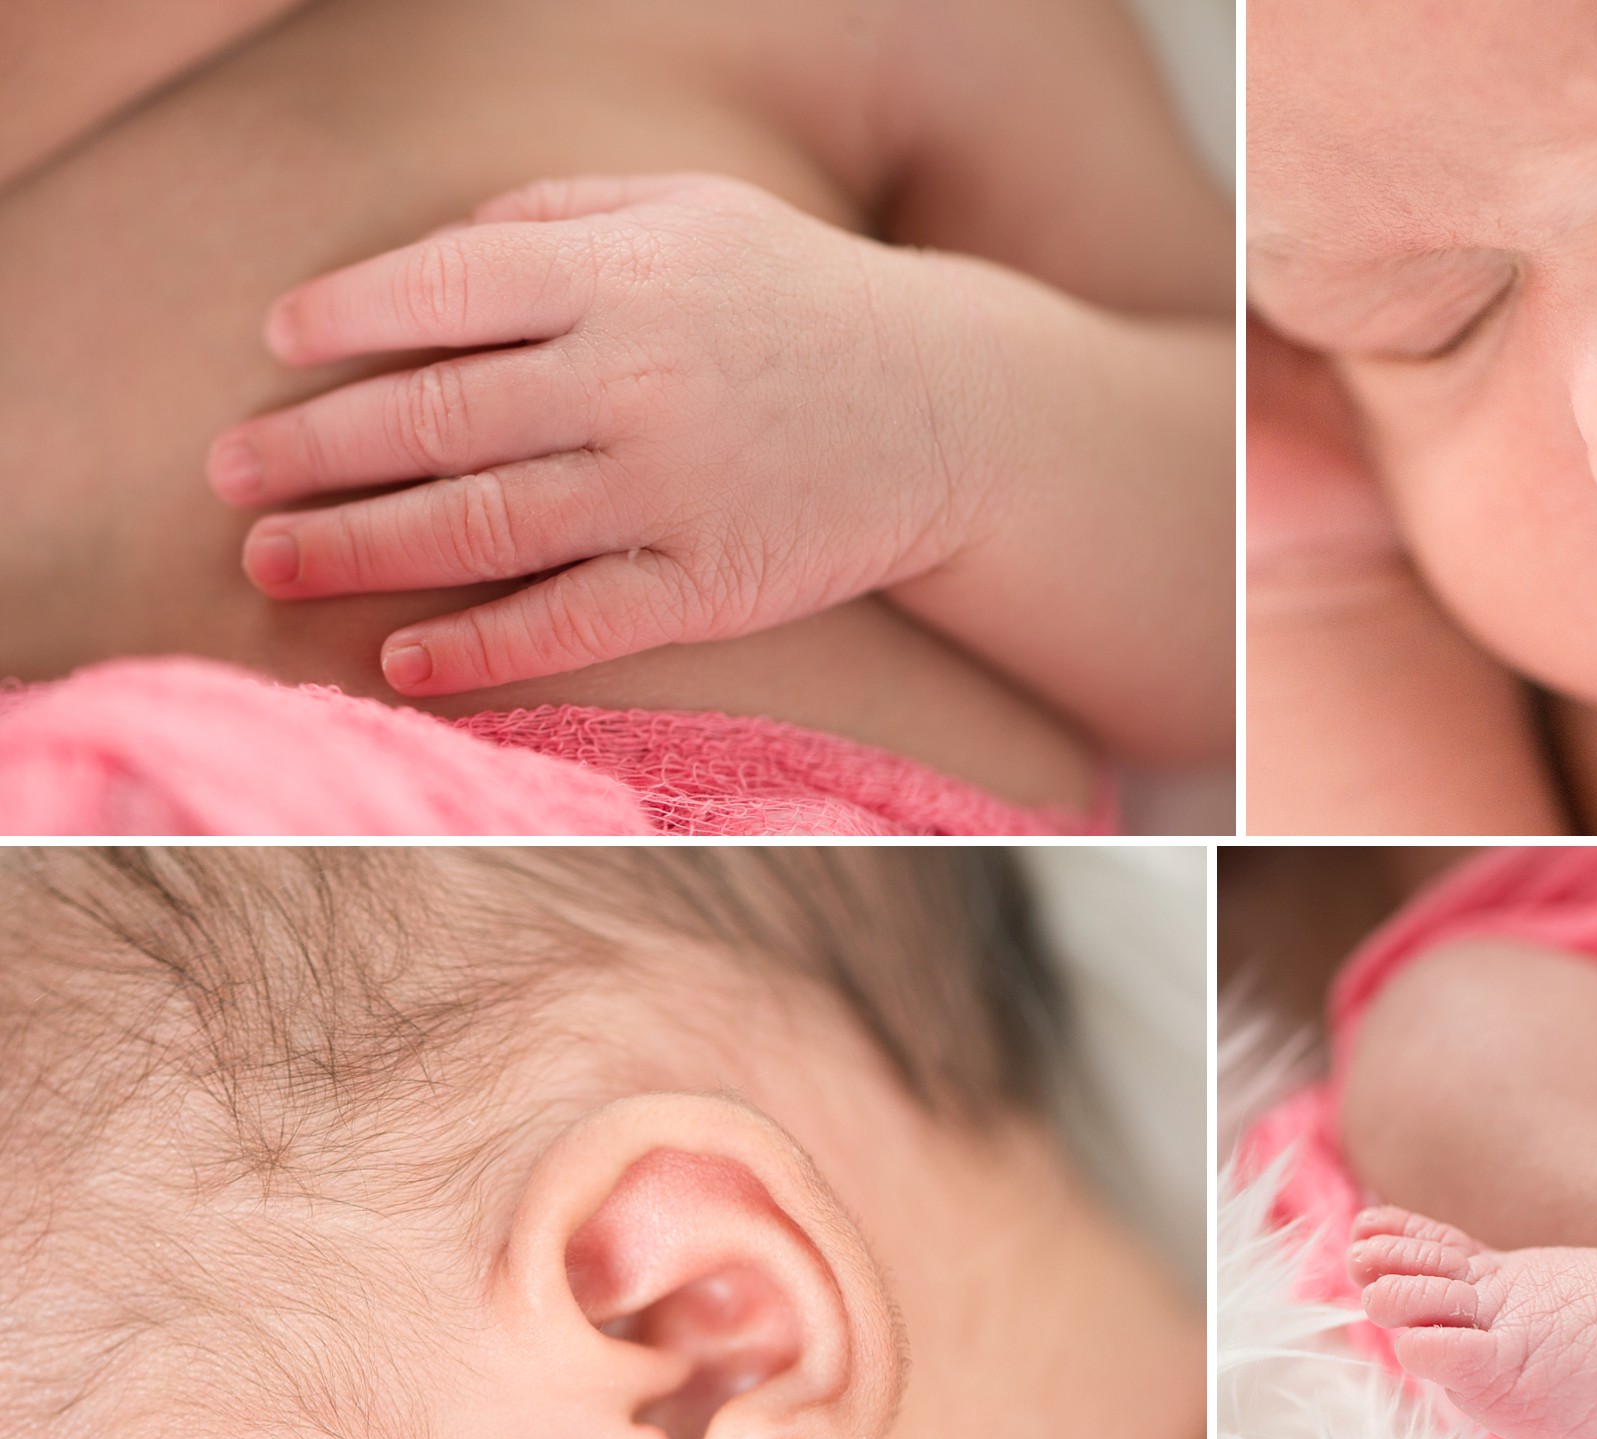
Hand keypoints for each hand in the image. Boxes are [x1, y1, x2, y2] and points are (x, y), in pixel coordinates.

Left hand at [207, 173, 1004, 694]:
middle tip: (229, 476)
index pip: (440, 290)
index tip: (279, 346)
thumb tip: (432, 255)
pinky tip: (402, 661)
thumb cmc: (805, 301)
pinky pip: (573, 622)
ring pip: (480, 525)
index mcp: (621, 273)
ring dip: (359, 548)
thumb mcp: (696, 211)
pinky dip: (479, 648)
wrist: (958, 407)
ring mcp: (672, 489)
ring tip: (271, 561)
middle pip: (433, 418)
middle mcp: (634, 378)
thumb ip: (561, 217)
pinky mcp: (711, 584)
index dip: (342, 320)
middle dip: (312, 449)